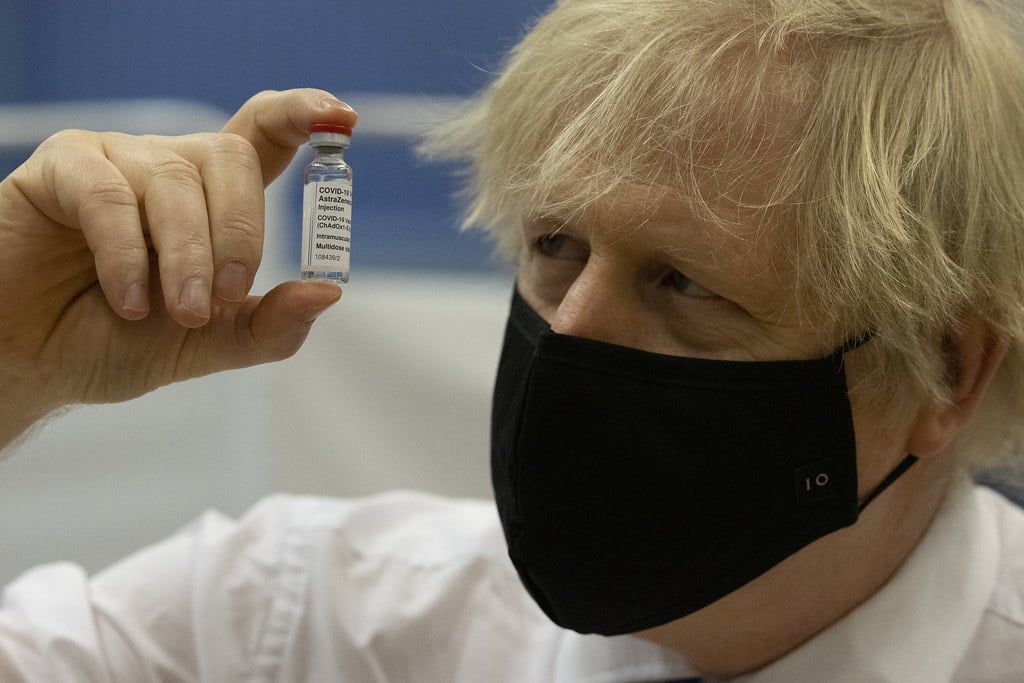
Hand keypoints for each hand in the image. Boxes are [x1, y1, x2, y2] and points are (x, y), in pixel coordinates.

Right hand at [0, 88, 357, 446]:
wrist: (32, 363)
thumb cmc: (116, 342)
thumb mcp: (209, 344)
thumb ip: (268, 324)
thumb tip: (329, 292)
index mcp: (211, 199)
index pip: (263, 136)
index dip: (301, 117)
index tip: (341, 119)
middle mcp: (169, 167)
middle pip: (232, 157)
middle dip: (240, 233)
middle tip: (225, 296)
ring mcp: (115, 160)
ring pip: (174, 180)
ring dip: (187, 256)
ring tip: (181, 314)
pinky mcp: (61, 168)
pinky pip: (109, 195)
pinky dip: (129, 256)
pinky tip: (130, 303)